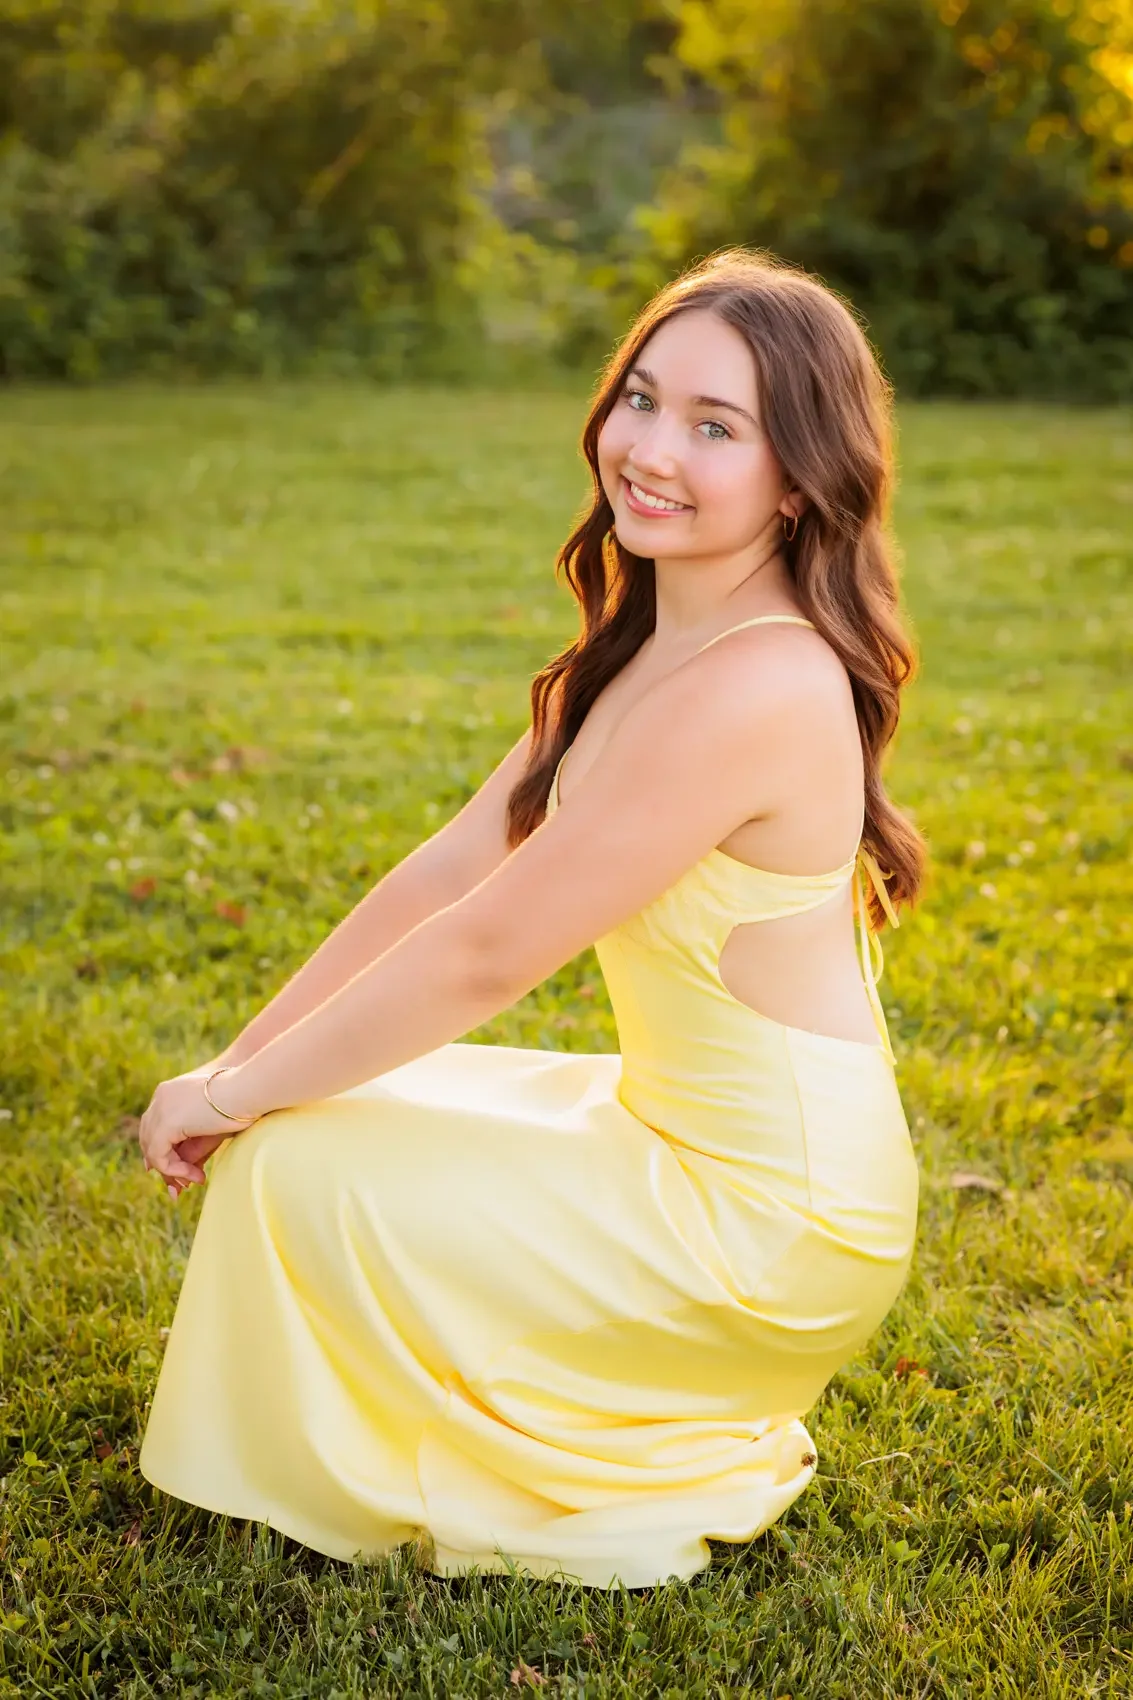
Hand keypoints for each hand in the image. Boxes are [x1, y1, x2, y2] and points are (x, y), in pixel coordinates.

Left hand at [138, 1067, 258, 1199]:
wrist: (248, 1090)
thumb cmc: (240, 1104)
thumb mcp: (210, 1127)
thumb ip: (192, 1147)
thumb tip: (181, 1179)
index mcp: (170, 1091)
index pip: (154, 1126)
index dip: (162, 1150)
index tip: (179, 1170)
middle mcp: (161, 1097)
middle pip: (149, 1138)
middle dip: (164, 1164)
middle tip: (181, 1186)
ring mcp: (160, 1109)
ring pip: (152, 1149)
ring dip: (173, 1170)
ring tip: (197, 1180)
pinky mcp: (165, 1124)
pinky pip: (159, 1157)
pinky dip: (176, 1170)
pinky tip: (197, 1176)